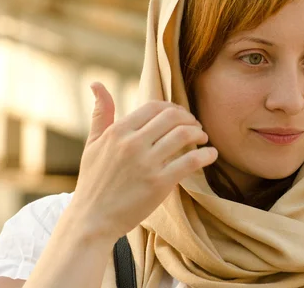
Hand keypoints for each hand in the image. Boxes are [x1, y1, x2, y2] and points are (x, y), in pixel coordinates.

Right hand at [69, 82, 217, 242]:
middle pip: (172, 117)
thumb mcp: (92, 144)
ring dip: (199, 133)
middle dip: (189, 118)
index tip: (181, 116)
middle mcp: (132, 144)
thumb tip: (96, 84)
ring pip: (184, 135)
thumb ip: (101, 114)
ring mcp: (146, 163)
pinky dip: (206, 155)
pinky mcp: (159, 183)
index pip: (154, 106)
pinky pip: (191, 161)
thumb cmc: (93, 181)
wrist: (92, 220)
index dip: (173, 108)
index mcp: (118, 132)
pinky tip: (211, 154)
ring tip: (203, 138)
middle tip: (196, 125)